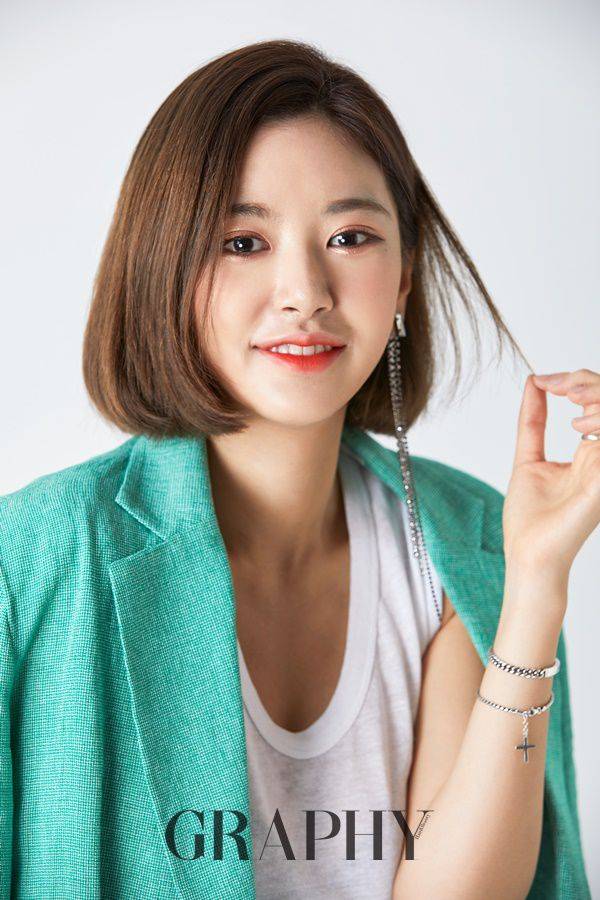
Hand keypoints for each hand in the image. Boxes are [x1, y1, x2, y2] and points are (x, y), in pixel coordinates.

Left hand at [502, 369, 599, 575]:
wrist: (529, 555)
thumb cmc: (529, 520)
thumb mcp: (528, 459)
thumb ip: (533, 423)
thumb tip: (533, 385)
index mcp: (590, 455)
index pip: (595, 406)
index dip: (573, 383)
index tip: (539, 380)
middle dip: (584, 382)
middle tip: (553, 383)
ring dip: (596, 397)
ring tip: (569, 398)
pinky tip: (579, 424)